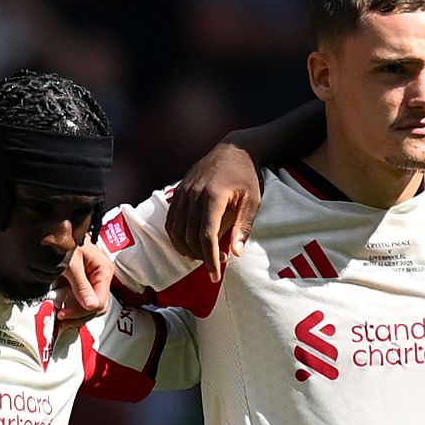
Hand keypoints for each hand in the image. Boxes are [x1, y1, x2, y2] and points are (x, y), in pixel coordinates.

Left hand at [50, 241, 109, 326]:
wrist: (54, 230)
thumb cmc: (66, 240)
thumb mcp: (71, 263)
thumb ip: (81, 285)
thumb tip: (91, 306)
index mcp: (104, 271)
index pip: (100, 301)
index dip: (83, 311)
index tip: (64, 314)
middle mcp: (100, 278)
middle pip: (96, 307)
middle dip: (79, 316)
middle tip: (61, 320)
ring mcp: (91, 282)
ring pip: (88, 307)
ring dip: (74, 315)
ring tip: (59, 318)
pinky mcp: (81, 283)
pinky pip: (79, 301)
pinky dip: (70, 308)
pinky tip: (60, 310)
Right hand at [171, 140, 265, 262]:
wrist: (234, 149)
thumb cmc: (247, 175)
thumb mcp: (254, 200)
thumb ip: (244, 227)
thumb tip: (237, 253)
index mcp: (213, 196)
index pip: (207, 236)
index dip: (210, 259)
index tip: (216, 275)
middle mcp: (193, 194)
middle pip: (190, 236)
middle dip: (201, 256)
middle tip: (217, 263)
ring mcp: (183, 192)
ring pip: (176, 230)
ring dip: (187, 249)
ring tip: (203, 257)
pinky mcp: (178, 192)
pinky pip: (171, 220)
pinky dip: (177, 237)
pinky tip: (188, 245)